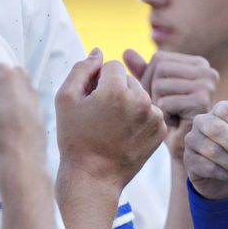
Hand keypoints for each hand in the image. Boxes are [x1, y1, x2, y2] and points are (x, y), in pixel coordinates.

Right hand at [56, 48, 166, 188]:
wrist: (94, 177)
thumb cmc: (75, 138)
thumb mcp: (66, 98)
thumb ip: (82, 68)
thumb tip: (98, 51)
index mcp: (117, 89)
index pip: (112, 65)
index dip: (98, 80)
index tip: (91, 100)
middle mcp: (141, 100)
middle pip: (129, 79)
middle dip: (115, 89)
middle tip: (101, 115)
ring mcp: (154, 116)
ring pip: (141, 94)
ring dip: (128, 102)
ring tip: (112, 125)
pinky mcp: (161, 130)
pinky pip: (150, 111)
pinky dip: (139, 117)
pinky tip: (125, 133)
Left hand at [124, 49, 217, 162]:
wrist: (183, 147)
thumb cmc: (169, 117)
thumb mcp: (154, 90)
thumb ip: (142, 71)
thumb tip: (126, 51)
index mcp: (198, 63)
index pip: (159, 59)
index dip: (149, 79)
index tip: (161, 97)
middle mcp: (206, 70)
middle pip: (160, 69)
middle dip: (153, 91)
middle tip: (165, 108)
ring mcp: (207, 85)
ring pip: (160, 85)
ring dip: (158, 104)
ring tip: (171, 114)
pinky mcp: (201, 101)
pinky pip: (165, 102)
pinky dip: (164, 115)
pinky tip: (175, 123)